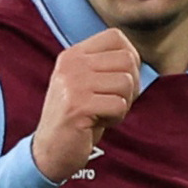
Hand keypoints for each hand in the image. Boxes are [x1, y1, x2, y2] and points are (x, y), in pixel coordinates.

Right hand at [30, 27, 139, 180]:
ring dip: (123, 104)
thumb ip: (106, 67)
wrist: (50, 151)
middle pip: (127, 60)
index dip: (130, 57)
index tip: (122, 79)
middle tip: (114, 102)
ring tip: (103, 113)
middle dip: (131, 85)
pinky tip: (98, 123)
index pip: (115, 37)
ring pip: (126, 83)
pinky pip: (119, 105)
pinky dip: (116, 119)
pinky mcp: (78, 107)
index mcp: (73, 55)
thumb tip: (137, 61)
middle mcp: (71, 65)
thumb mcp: (86, 83)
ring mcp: (73, 84)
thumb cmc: (77, 118)